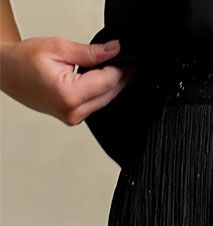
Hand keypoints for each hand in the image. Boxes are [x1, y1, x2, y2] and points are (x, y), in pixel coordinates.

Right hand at [0, 37, 134, 124]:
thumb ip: (90, 53)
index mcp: (69, 96)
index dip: (121, 69)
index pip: (107, 82)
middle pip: (109, 95)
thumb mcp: (59, 48)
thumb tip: (113, 51)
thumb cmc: (24, 61)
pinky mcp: (73, 118)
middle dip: (120, 77)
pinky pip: (95, 105)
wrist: (8, 73)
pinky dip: (101, 92)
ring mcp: (73, 118)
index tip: (129, 57)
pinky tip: (102, 79)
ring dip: (112, 85)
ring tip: (115, 66)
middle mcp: (72, 113)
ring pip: (104, 102)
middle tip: (128, 61)